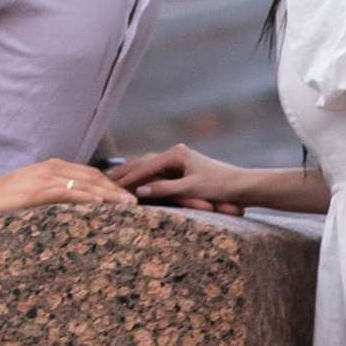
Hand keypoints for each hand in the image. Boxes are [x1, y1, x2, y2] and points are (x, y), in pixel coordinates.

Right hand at [0, 157, 138, 216]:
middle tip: (134, 201)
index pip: (90, 174)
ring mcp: (46, 179)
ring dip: (109, 194)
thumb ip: (55, 194)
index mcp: (54, 168)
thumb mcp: (35, 192)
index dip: (111, 184)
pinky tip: (100, 203)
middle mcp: (54, 169)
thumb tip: (76, 205)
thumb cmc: (6, 197)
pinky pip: (67, 193)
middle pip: (94, 177)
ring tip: (126, 204)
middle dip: (116, 189)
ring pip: (85, 184)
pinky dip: (86, 197)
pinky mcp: (38, 191)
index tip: (126, 196)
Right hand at [112, 144, 254, 214]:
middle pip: (143, 163)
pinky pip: (157, 174)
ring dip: (132, 175)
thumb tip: (140, 191)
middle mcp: (176, 154)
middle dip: (123, 172)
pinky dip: (143, 179)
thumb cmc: (220, 186)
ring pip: (149, 167)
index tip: (108, 186)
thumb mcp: (191, 190)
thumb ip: (165, 190)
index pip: (145, 167)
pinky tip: (133, 185)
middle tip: (101, 181)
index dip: (127, 178)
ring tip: (111, 183)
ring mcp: (179, 162)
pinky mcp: (183, 171)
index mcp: (176, 154)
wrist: (244, 186)